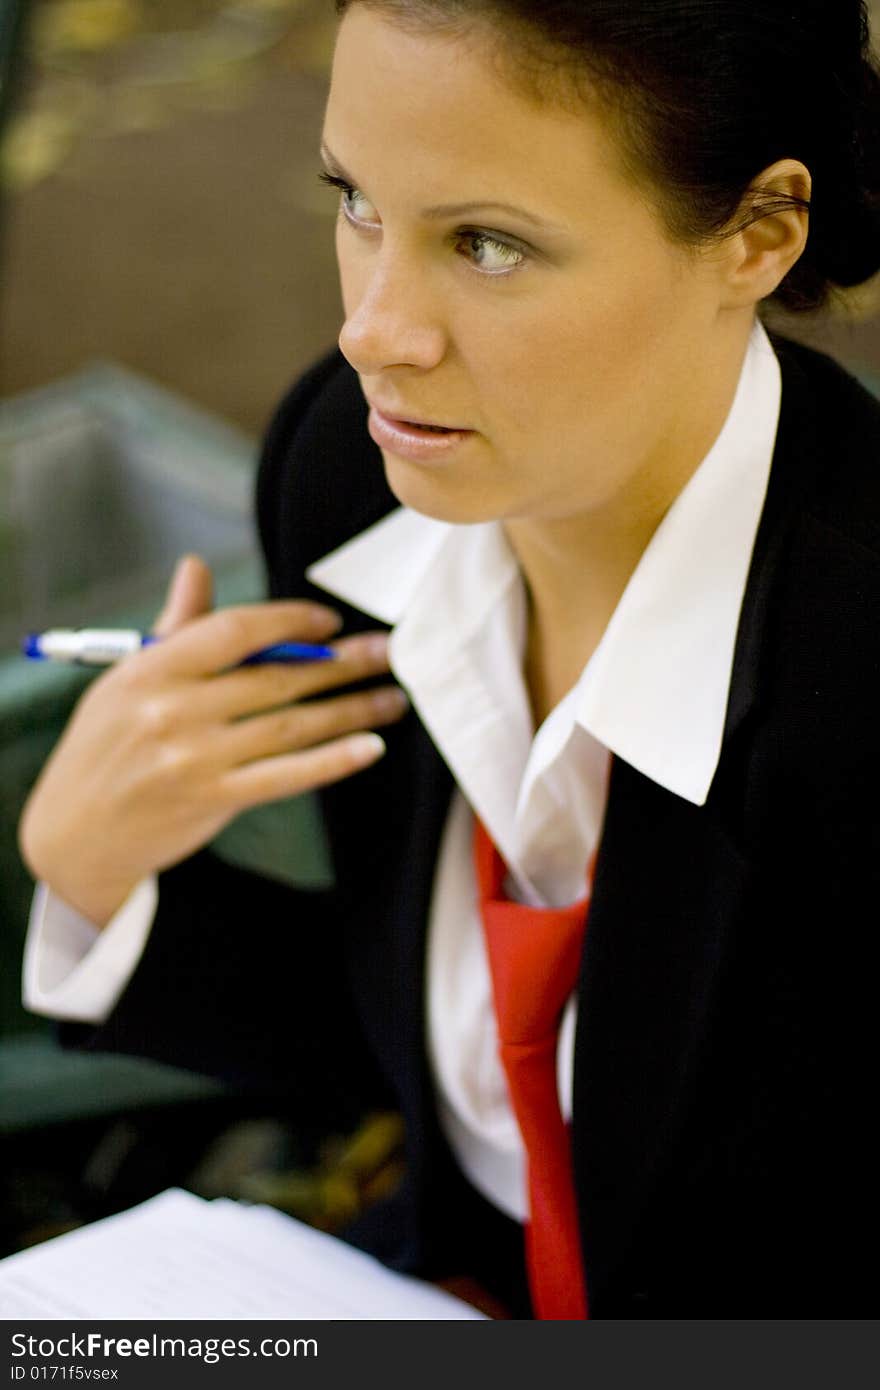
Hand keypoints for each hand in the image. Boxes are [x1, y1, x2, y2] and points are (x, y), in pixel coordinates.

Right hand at [18, 555, 407, 926]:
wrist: (74, 834)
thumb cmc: (106, 745)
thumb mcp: (127, 679)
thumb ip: (175, 627)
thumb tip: (197, 567)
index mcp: (153, 670)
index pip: (235, 631)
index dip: (290, 622)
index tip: (330, 624)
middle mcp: (174, 711)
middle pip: (276, 678)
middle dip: (341, 664)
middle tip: (388, 653)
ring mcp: (195, 758)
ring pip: (291, 725)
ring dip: (351, 710)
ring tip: (392, 697)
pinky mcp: (213, 800)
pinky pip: (286, 776)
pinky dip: (333, 760)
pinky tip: (370, 746)